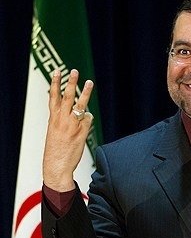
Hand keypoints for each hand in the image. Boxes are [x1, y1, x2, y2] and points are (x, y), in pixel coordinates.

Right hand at [43, 69, 93, 190]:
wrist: (57, 167)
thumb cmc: (56, 150)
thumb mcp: (55, 132)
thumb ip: (64, 120)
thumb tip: (82, 112)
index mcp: (53, 119)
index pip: (53, 97)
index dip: (55, 84)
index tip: (57, 71)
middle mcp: (62, 120)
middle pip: (67, 97)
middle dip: (70, 83)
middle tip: (74, 71)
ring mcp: (72, 126)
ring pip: (80, 105)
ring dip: (85, 93)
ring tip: (89, 82)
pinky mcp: (81, 132)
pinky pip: (88, 120)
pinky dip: (88, 121)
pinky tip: (84, 128)